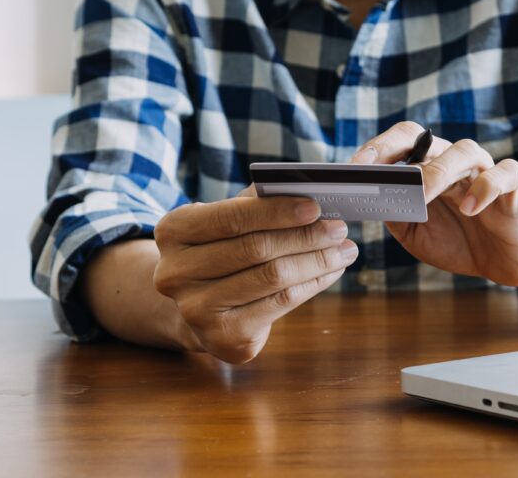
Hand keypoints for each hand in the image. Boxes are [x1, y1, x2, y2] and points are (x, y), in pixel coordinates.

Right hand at [152, 187, 357, 362]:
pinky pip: (280, 304)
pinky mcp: (222, 337)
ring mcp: (195, 309)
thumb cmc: (224, 251)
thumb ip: (261, 199)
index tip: (316, 206)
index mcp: (172, 231)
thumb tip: (316, 181)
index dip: (276, 211)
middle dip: (306, 236)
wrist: (200, 310)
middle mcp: (174, 272)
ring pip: (272, 277)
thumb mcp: (229, 222)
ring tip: (345, 249)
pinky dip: (313, 284)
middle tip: (339, 228)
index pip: (231, 217)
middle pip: (255, 249)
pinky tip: (331, 271)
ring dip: (317, 261)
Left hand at [351, 122, 517, 285]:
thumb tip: (368, 199)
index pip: (401, 143)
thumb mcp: (416, 233)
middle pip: (425, 138)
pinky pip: (503, 174)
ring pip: (463, 151)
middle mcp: (454, 162)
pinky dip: (484, 187)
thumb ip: (395, 214)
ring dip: (438, 171)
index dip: (376, 149)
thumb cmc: (457, 242)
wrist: (503, 261)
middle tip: (374, 167)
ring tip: (421, 193)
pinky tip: (469, 208)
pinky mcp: (512, 187)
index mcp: (428, 168)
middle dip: (396, 148)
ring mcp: (485, 170)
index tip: (351, 167)